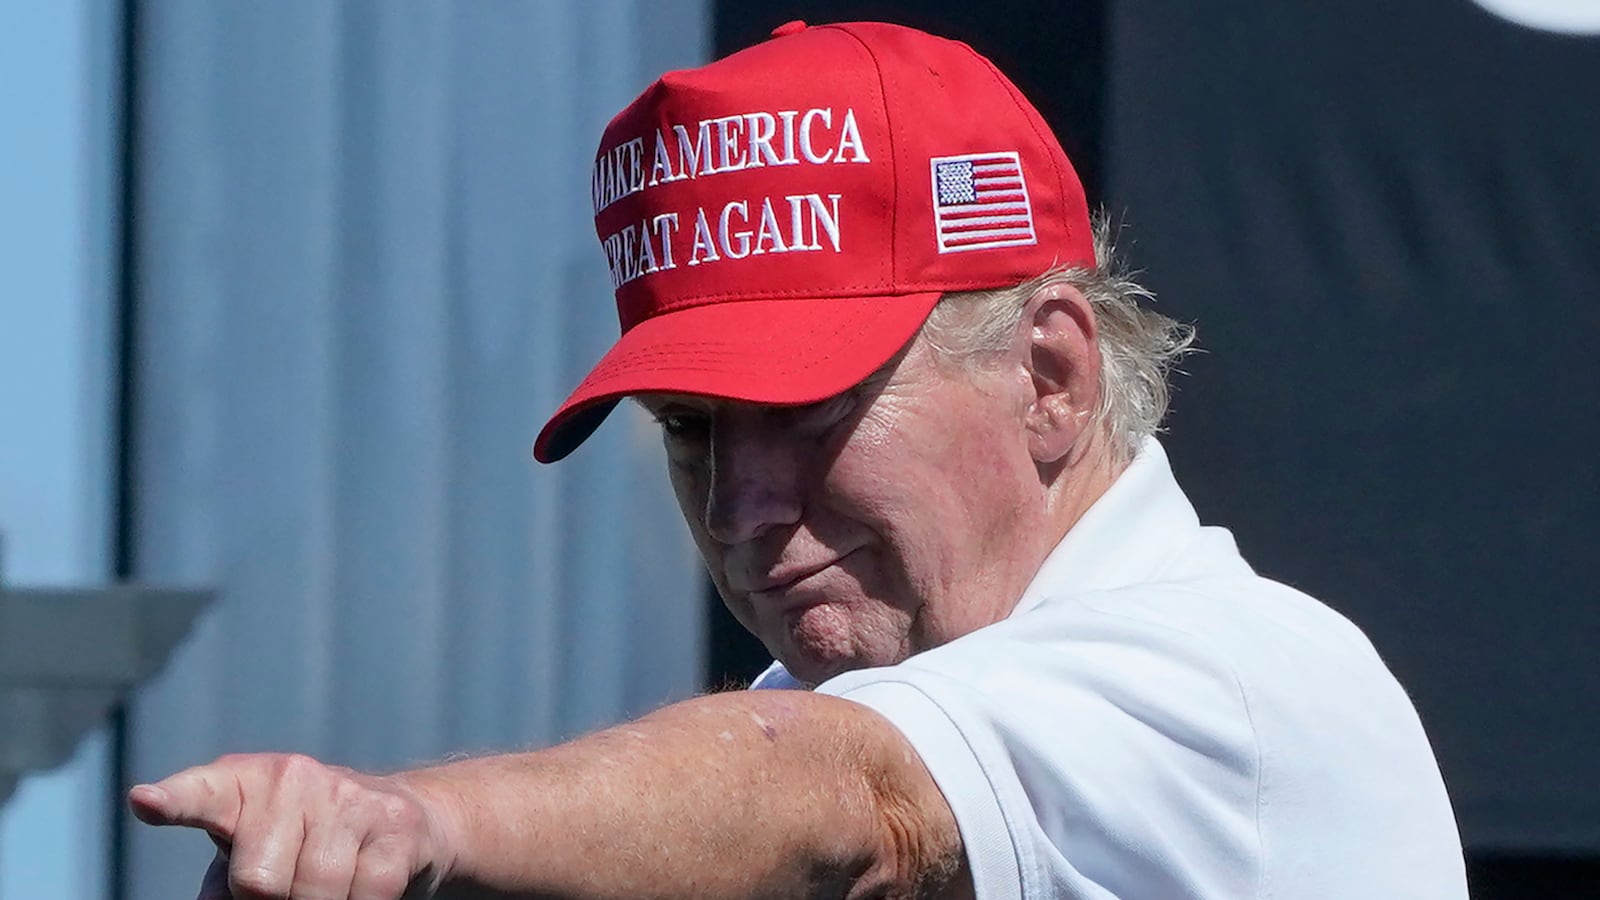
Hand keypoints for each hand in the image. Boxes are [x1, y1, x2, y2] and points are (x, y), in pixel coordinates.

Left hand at [128, 753, 456, 899]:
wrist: (401, 819)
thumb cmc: (304, 846)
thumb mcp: (253, 857)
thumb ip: (221, 887)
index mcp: (241, 785)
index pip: (201, 794)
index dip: (173, 801)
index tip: (145, 801)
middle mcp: (291, 777)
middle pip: (257, 883)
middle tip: (289, 886)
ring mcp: (345, 795)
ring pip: (313, 894)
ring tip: (331, 884)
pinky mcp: (394, 821)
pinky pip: (366, 894)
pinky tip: (364, 881)